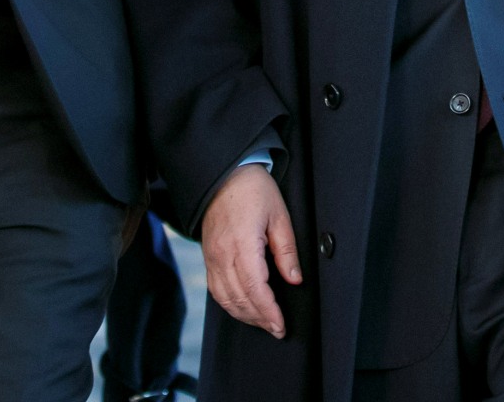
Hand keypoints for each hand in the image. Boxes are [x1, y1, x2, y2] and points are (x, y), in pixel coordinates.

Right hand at [200, 163, 301, 337]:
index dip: (268, 311)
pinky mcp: (208, 257)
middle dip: (259, 318)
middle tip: (277, 329)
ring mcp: (212, 257)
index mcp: (242, 244)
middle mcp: (223, 254)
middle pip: (239, 298)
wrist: (224, 174)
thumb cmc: (253, 190)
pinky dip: (230, 304)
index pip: (254, 288)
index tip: (280, 325)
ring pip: (225, 298)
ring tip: (263, 322)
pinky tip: (243, 308)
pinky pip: (216, 289)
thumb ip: (286, 250)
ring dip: (244, 315)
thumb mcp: (279, 216)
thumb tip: (294, 279)